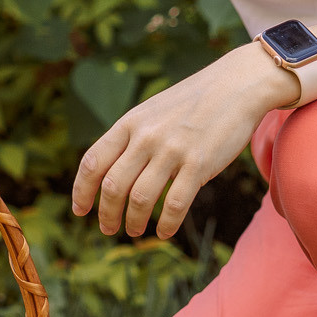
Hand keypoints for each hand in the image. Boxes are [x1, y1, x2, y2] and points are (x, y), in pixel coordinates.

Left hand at [71, 46, 298, 238]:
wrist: (235, 85)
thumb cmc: (192, 102)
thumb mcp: (151, 111)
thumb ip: (131, 137)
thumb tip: (110, 172)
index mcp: (129, 123)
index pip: (93, 162)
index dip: (81, 190)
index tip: (80, 210)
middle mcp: (146, 137)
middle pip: (112, 186)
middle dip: (107, 213)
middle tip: (108, 229)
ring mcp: (172, 150)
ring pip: (140, 198)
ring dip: (133, 221)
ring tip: (134, 231)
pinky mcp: (198, 164)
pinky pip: (175, 204)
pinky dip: (166, 223)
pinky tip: (164, 231)